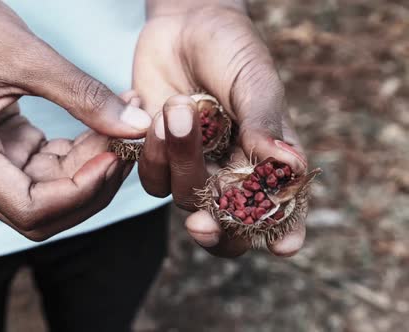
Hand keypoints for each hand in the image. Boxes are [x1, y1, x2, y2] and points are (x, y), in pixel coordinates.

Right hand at [0, 1, 149, 239]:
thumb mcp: (29, 56)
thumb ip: (84, 96)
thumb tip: (136, 128)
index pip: (27, 208)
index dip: (78, 193)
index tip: (115, 157)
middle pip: (41, 213)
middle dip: (90, 187)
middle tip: (126, 148)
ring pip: (50, 195)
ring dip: (90, 170)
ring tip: (121, 129)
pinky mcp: (3, 151)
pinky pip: (49, 168)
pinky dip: (80, 154)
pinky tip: (103, 126)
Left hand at [134, 1, 307, 255]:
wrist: (184, 25)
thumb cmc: (229, 48)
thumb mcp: (253, 78)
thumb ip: (264, 121)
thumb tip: (289, 165)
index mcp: (267, 158)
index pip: (281, 207)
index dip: (284, 232)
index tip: (284, 246)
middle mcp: (230, 171)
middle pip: (226, 225)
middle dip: (214, 230)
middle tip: (202, 223)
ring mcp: (193, 167)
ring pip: (184, 197)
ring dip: (177, 160)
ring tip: (177, 107)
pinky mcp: (158, 157)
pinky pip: (151, 177)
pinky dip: (149, 151)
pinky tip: (153, 112)